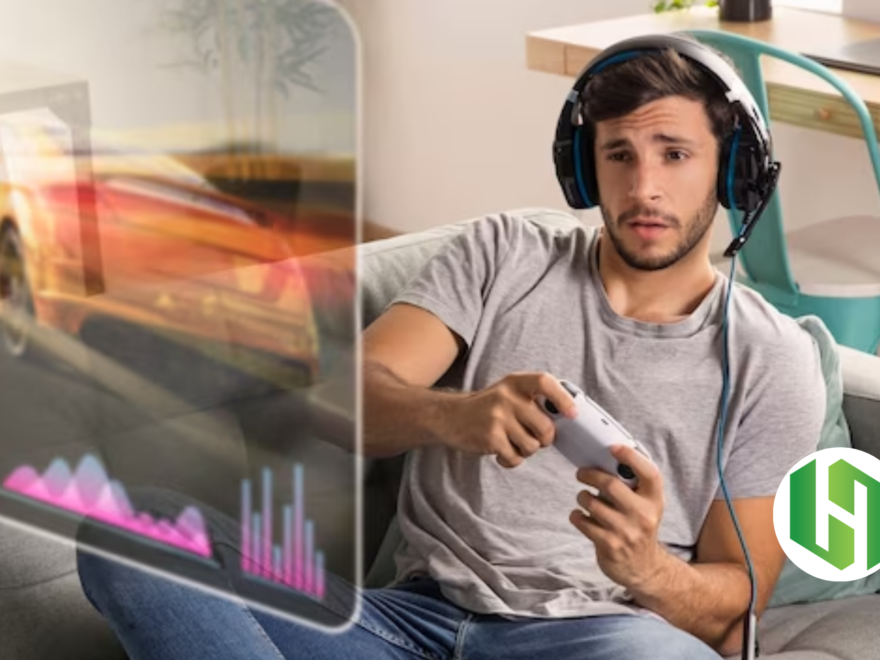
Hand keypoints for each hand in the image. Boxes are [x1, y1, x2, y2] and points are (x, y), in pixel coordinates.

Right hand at [442, 372, 576, 467]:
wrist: (449, 417)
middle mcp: (506, 397)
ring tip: (511, 443)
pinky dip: (510, 460)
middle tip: (535, 439)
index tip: (572, 414)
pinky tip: (500, 451)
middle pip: (545, 426)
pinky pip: (515, 458)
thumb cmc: (485, 409)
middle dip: (545, 439)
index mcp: (515, 383)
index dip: (562, 398)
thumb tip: (566, 416)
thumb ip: (532, 400)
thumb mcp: (507, 393)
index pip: (544, 382)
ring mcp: (497, 417)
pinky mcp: (490, 438)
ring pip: (532, 446)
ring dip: (525, 451)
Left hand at [569, 444, 666, 588]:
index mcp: (654, 500)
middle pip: (611, 485)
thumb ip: (632, 484)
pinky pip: (583, 522)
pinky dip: (577, 515)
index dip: (631, 457)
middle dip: (590, 475)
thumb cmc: (639, 526)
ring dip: (582, 496)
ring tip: (584, 497)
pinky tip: (581, 515)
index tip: (613, 448)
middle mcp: (644, 515)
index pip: (649, 473)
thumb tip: (606, 458)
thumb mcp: (646, 505)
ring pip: (593, 503)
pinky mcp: (610, 545)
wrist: (644, 568)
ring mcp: (627, 532)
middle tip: (581, 473)